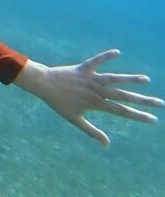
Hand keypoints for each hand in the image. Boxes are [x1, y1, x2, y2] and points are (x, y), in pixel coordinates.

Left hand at [14, 49, 163, 145]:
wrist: (43, 85)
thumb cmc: (58, 103)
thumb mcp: (75, 119)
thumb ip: (92, 131)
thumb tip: (107, 145)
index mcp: (96, 104)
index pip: (122, 111)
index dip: (138, 116)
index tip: (154, 119)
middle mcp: (96, 91)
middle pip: (123, 96)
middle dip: (143, 100)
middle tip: (161, 103)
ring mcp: (90, 79)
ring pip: (114, 79)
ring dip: (130, 79)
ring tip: (146, 80)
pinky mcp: (83, 68)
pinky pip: (96, 61)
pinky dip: (106, 56)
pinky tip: (118, 52)